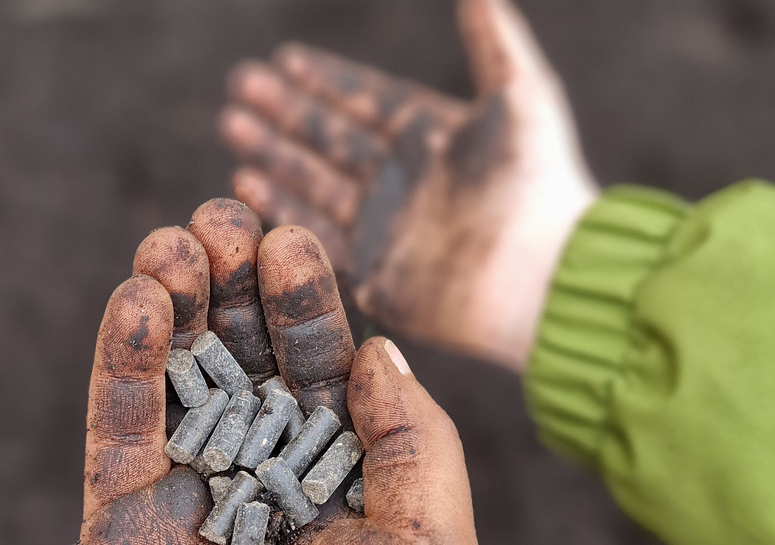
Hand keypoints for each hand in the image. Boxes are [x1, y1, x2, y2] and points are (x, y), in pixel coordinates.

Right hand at [73, 199, 481, 544]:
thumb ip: (415, 443)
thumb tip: (376, 347)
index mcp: (349, 495)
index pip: (323, 376)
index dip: (306, 305)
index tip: (291, 238)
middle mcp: (270, 494)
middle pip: (245, 366)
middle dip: (234, 289)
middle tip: (221, 217)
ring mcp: (190, 512)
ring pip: (178, 385)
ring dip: (174, 307)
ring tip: (174, 243)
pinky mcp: (118, 537)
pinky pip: (119, 434)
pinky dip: (123, 365)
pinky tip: (138, 302)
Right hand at [220, 0, 596, 369]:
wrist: (542, 275)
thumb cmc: (539, 183)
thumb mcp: (522, 94)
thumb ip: (494, 38)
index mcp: (432, 136)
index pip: (366, 99)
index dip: (327, 80)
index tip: (284, 58)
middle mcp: (404, 180)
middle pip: (330, 137)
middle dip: (285, 112)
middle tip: (240, 85)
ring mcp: (386, 228)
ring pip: (315, 182)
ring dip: (273, 154)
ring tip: (232, 125)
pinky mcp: (375, 275)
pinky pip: (316, 236)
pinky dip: (280, 210)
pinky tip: (245, 182)